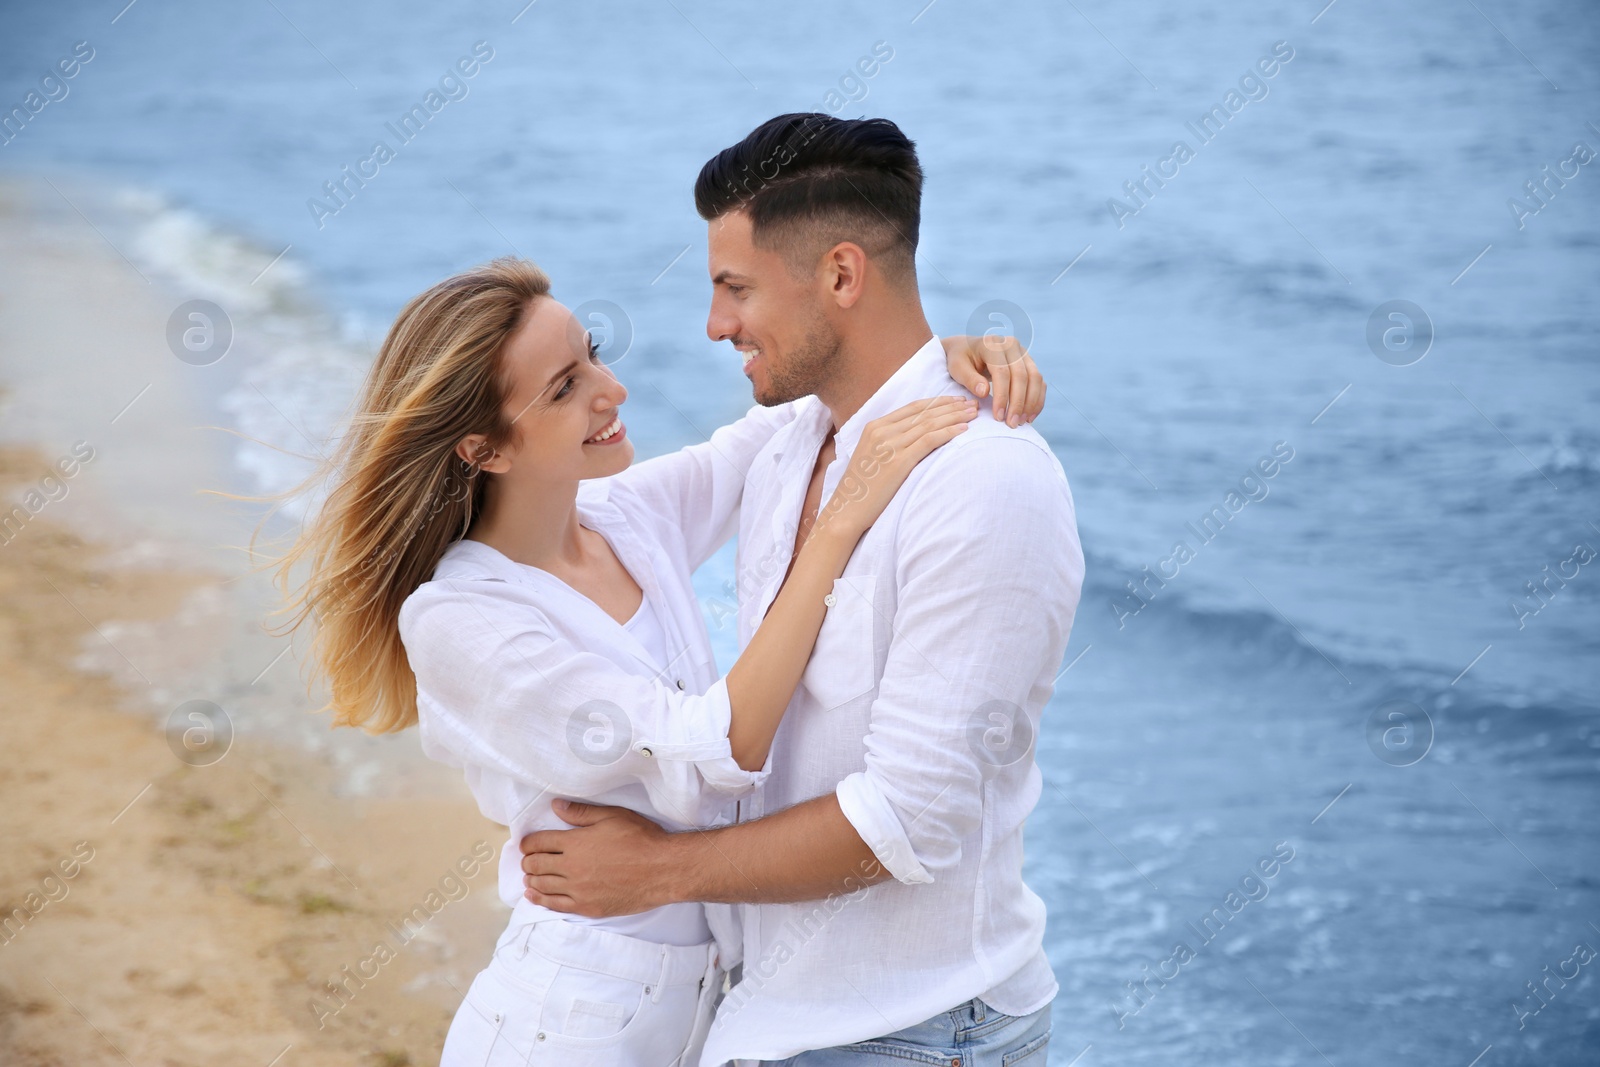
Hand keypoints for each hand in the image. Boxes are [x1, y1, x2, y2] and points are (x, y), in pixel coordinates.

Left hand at [520, 799, 675, 916]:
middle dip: (528, 860)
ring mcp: (578, 890)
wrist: (662, 870)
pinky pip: (555, 905)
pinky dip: (540, 899)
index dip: (528, 842)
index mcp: (575, 842)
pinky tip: (534, 895)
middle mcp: (571, 867)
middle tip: (528, 859)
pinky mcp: (587, 907)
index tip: (526, 843)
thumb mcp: (612, 816)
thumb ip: (580, 813)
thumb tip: (555, 806)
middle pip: (537, 864)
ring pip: (542, 885)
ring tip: (529, 876)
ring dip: (531, 879)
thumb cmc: (641, 839)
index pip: (539, 842)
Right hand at [815, 396, 976, 539]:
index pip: (913, 407)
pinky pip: (929, 440)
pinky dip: (948, 432)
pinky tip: (963, 430)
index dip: (938, 402)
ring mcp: (890, 445)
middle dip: (951, 406)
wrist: (848, 509)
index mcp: (875, 426)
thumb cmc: (863, 487)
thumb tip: (913, 436)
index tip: (956, 401)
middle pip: (924, 413)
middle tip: (972, 404)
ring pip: (930, 423)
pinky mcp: (899, 461)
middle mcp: (882, 431)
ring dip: (955, 416)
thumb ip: (888, 441)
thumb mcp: (872, 455)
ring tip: (973, 414)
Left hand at [941, 334, 1046, 426]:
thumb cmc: (961, 359)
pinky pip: (1039, 382)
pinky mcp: (1029, 363)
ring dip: (1031, 403)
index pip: (1002, 372)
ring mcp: (1023, 353)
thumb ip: (970, 379)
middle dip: (1018, 403)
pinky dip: (1037, 400)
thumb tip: (984, 393)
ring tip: (1021, 422)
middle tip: (1012, 424)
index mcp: (993, 345)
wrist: (968, 348)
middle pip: (1022, 376)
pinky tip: (1030, 416)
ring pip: (1035, 378)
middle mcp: (1012, 345)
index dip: (1002, 396)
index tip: (998, 416)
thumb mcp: (958, 368)